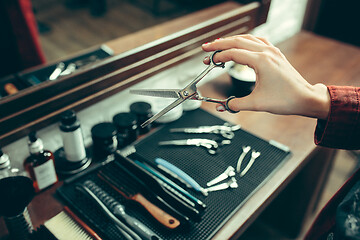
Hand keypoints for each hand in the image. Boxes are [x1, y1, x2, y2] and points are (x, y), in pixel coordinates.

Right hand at [202, 34, 329, 119]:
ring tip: (219, 44)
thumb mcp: (256, 104)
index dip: (218, 57)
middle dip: (219, 44)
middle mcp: (267, 53)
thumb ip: (235, 104)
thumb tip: (220, 106)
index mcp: (261, 61)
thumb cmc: (286, 99)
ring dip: (232, 40)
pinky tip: (241, 43)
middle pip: (238, 41)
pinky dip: (245, 40)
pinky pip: (258, 41)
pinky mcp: (275, 54)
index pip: (233, 53)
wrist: (305, 98)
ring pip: (248, 38)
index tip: (208, 61)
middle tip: (206, 48)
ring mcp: (272, 51)